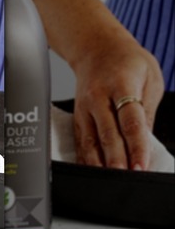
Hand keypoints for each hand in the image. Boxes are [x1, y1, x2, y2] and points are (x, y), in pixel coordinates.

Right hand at [71, 35, 163, 169]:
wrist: (96, 48)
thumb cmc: (127, 61)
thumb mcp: (150, 78)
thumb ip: (147, 110)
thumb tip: (145, 140)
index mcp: (120, 85)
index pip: (129, 121)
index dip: (136, 146)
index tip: (141, 165)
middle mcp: (97, 97)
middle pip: (107, 134)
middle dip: (117, 159)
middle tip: (126, 177)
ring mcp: (84, 107)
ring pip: (89, 140)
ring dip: (99, 163)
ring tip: (108, 180)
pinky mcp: (77, 115)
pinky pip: (80, 140)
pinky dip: (85, 158)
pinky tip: (92, 171)